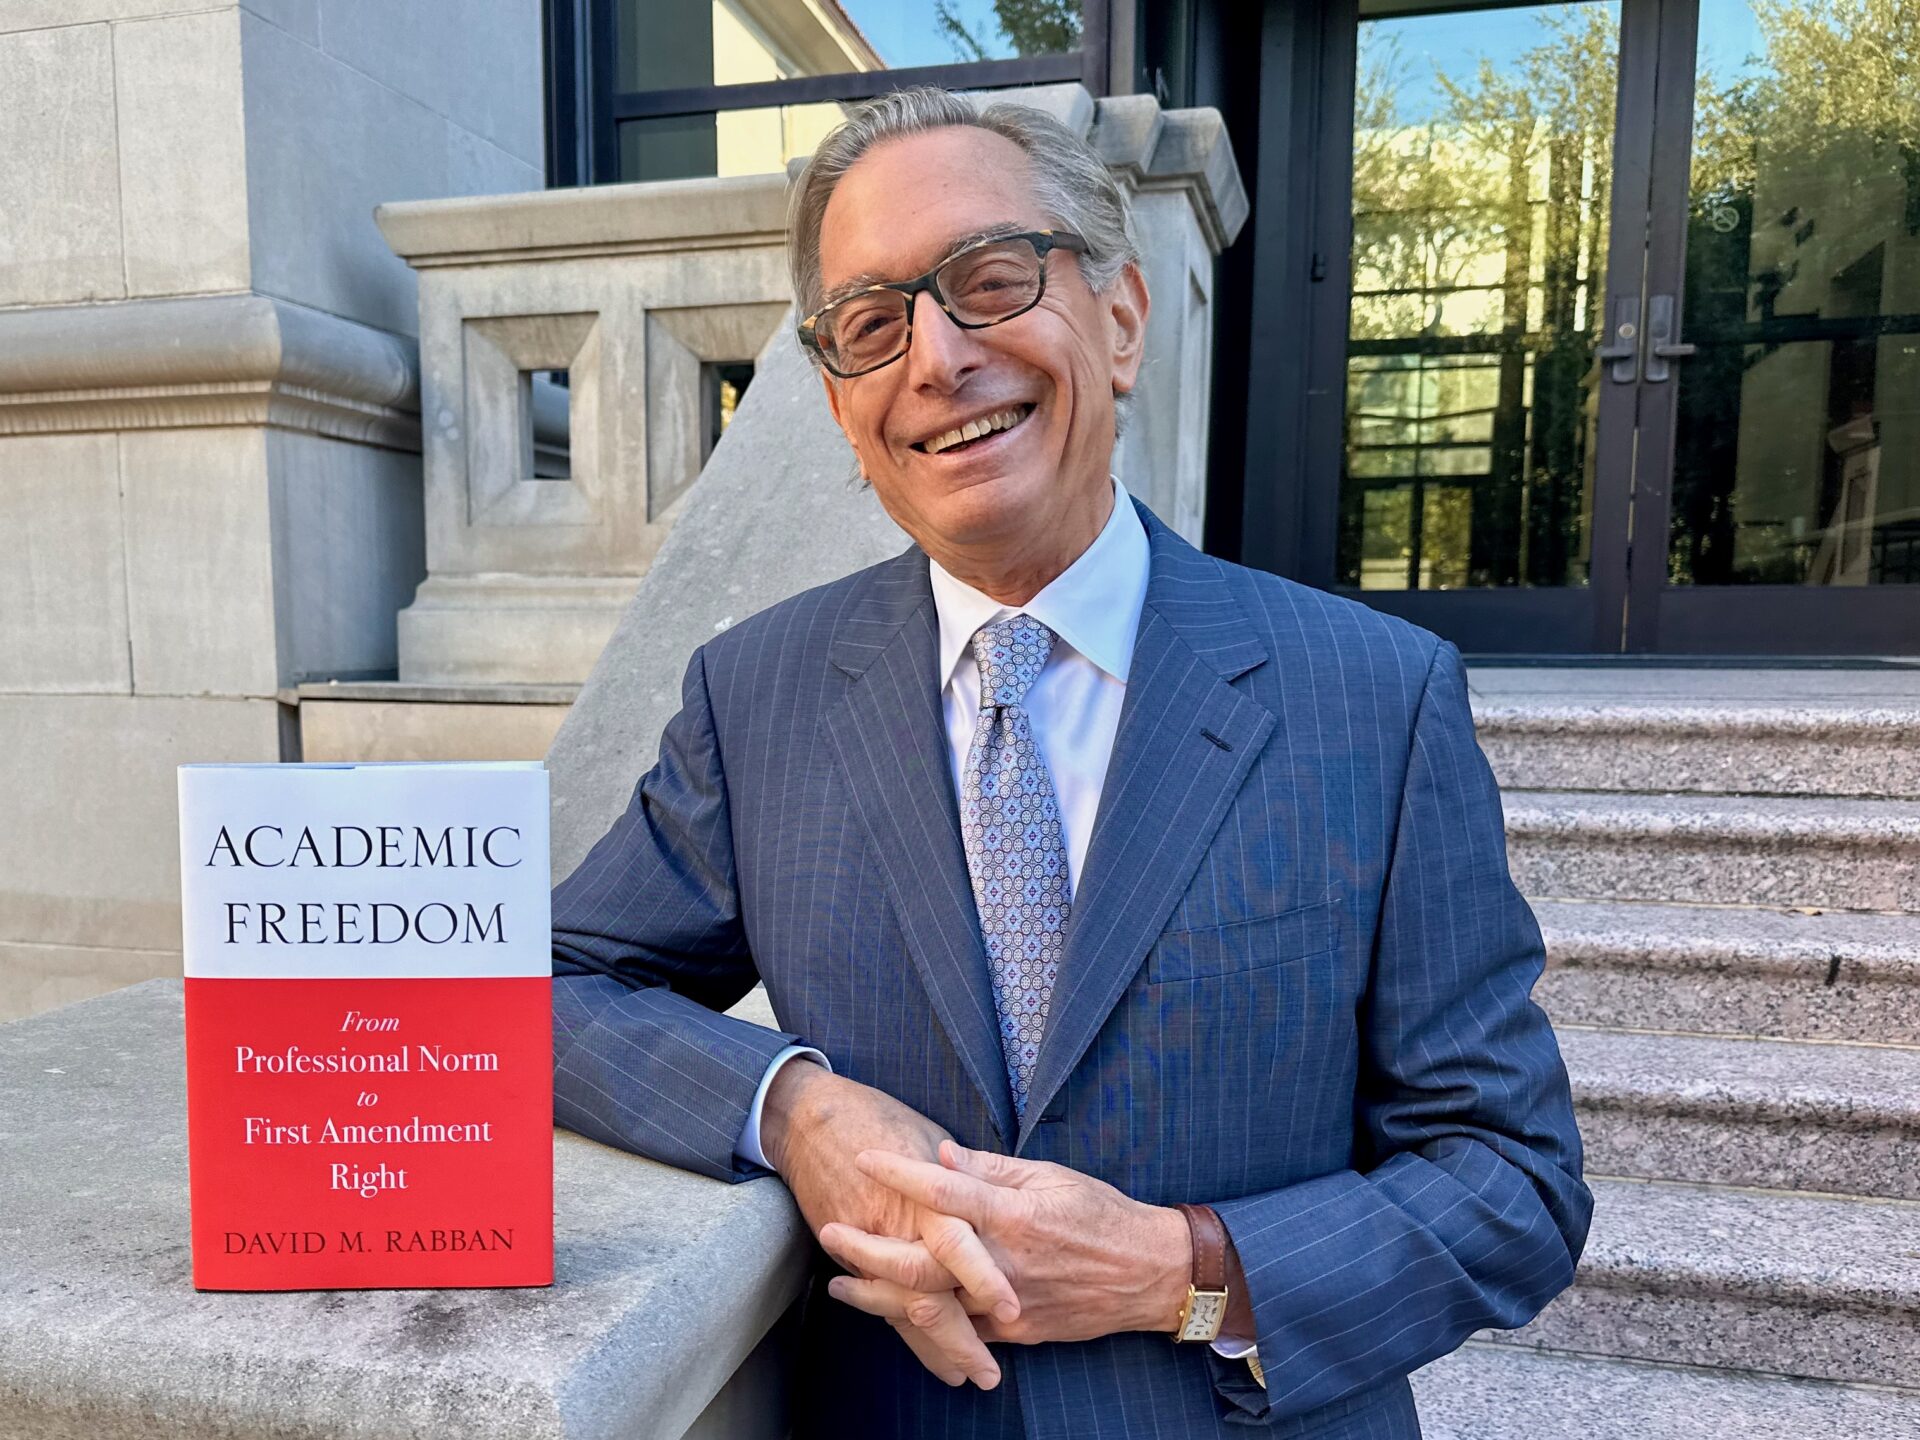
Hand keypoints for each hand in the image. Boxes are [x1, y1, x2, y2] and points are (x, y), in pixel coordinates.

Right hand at [760, 1065, 1017, 1386]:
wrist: (810, 1120)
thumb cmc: (878, 1119)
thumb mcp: (930, 1135)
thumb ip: (969, 1173)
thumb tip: (1001, 1204)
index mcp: (924, 1189)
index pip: (956, 1241)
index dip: (983, 1278)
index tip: (1012, 1311)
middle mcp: (896, 1223)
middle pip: (930, 1290)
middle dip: (961, 1335)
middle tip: (990, 1372)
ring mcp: (868, 1242)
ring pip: (904, 1308)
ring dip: (936, 1346)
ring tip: (967, 1375)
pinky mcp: (846, 1255)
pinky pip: (882, 1303)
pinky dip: (906, 1333)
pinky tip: (930, 1356)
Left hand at [819, 1141, 1191, 1345]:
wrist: (1147, 1274)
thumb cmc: (1100, 1214)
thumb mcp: (1051, 1176)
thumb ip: (991, 1169)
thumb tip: (940, 1155)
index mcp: (1015, 1215)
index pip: (944, 1191)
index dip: (899, 1172)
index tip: (864, 1158)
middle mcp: (1005, 1263)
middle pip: (922, 1262)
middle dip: (868, 1249)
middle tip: (830, 1233)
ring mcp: (1007, 1304)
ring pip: (930, 1307)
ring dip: (878, 1296)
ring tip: (841, 1285)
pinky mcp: (1013, 1332)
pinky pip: (956, 1333)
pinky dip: (918, 1325)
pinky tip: (888, 1313)